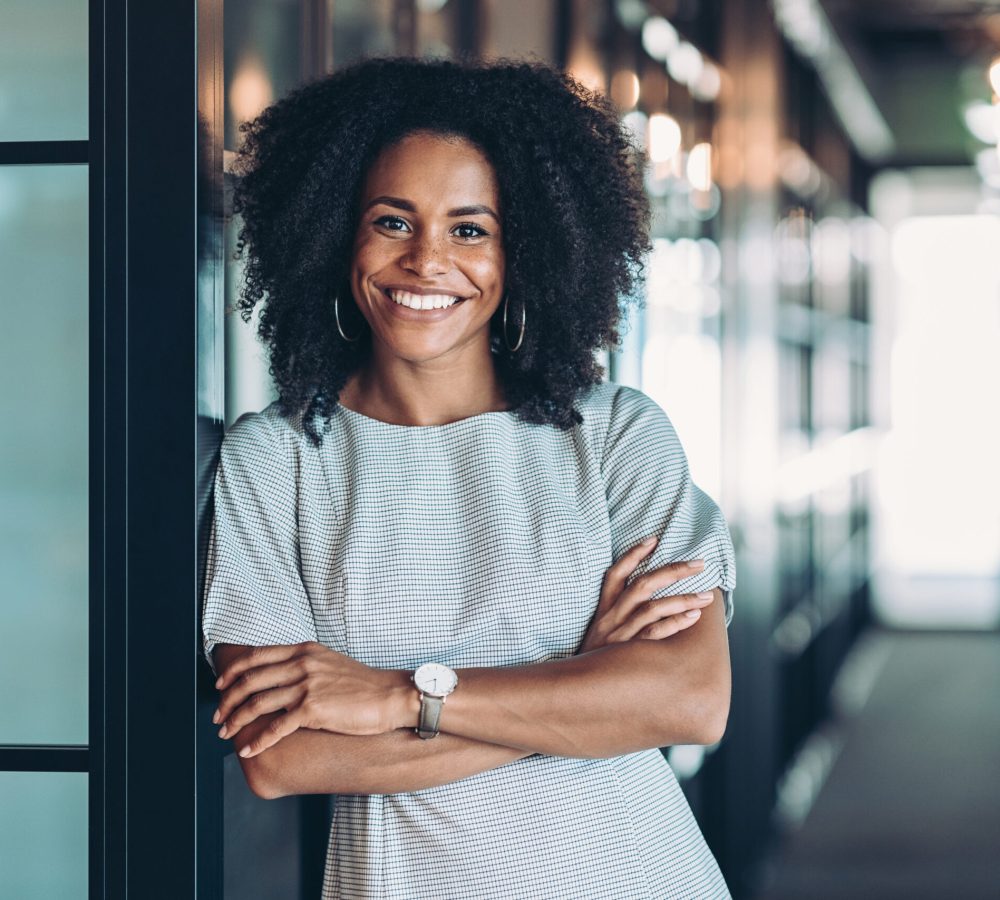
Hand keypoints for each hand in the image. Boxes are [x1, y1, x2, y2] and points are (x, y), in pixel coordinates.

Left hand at [212, 642, 409, 757]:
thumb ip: (303, 665)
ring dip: (236, 720)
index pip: (256, 657)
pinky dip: (257, 739)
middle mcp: (302, 664)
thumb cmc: (363, 685)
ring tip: (226, 733)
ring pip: (257, 703)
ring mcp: (306, 686)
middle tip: (218, 716)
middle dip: (228, 700)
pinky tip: (247, 748)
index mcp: (304, 651)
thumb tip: (279, 678)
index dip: (233, 672)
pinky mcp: (313, 709)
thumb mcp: (329, 663)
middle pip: (250, 680)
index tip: (220, 686)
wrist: (389, 696)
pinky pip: (276, 727)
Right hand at [578, 537, 713, 653]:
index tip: (654, 539)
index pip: (615, 574)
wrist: (576, 690)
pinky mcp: (627, 653)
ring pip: (652, 607)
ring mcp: (619, 635)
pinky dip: (675, 623)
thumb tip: (649, 602)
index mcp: (604, 610)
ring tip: (707, 595)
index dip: (633, 554)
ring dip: (682, 598)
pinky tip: (693, 616)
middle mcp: (611, 618)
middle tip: (699, 563)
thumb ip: (618, 617)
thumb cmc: (596, 661)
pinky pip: (654, 633)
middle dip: (673, 571)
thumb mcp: (599, 634)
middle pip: (642, 585)